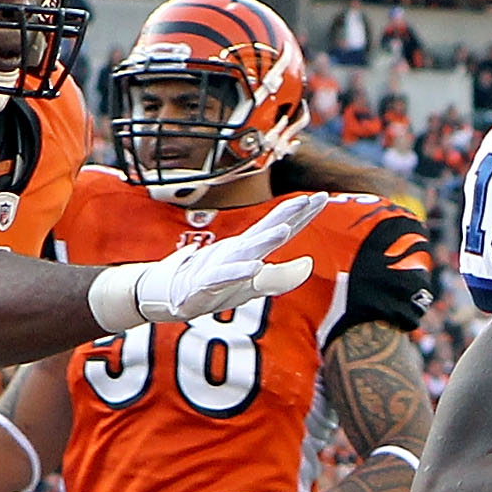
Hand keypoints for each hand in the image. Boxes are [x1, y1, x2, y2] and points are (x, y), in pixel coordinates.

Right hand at [92, 193, 325, 333]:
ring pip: (246, 251)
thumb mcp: (252, 286)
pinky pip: (223, 277)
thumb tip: (310, 263)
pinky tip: (253, 268)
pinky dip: (237, 273)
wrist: (168, 295)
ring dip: (264, 241)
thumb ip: (281, 277)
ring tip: (284, 230)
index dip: (301, 214)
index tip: (323, 196)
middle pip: (267, 231)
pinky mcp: (204, 285)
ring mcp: (220, 266)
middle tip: (310, 199)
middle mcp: (237, 252)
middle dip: (288, 215)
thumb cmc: (214, 286)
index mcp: (250, 250)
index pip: (281, 228)